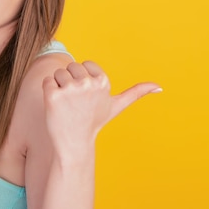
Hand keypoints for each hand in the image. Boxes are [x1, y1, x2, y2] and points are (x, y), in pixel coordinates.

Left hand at [42, 61, 160, 156]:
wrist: (74, 143)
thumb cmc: (94, 122)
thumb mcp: (116, 106)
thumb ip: (137, 93)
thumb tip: (160, 87)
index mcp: (103, 81)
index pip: (85, 64)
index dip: (84, 79)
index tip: (88, 97)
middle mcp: (88, 83)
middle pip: (71, 67)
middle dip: (71, 82)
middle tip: (76, 103)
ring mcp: (70, 89)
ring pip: (58, 73)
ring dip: (59, 87)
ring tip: (67, 105)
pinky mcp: (53, 95)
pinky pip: (47, 81)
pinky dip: (48, 92)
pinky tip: (56, 106)